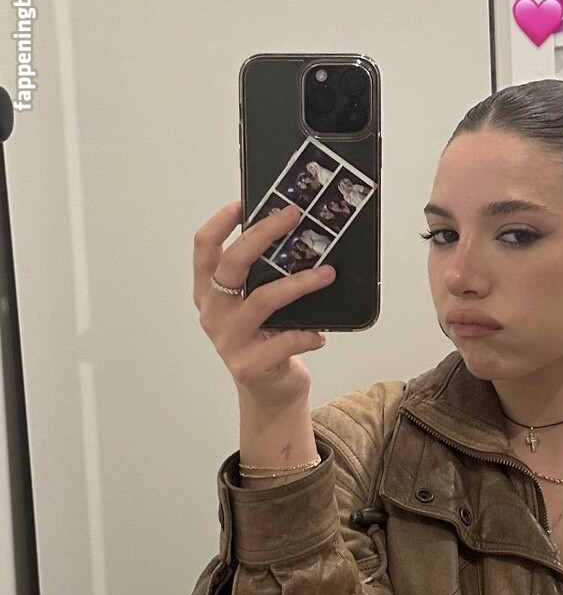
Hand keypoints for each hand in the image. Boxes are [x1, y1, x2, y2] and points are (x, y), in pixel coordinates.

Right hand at [193, 200, 336, 407]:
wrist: (270, 394)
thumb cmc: (266, 342)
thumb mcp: (257, 305)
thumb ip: (262, 278)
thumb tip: (295, 236)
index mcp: (208, 293)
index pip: (204, 247)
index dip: (222, 221)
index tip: (246, 201)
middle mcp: (213, 313)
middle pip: (232, 264)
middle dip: (263, 234)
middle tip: (293, 216)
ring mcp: (228, 340)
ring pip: (263, 299)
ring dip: (300, 283)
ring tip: (327, 274)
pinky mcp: (249, 364)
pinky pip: (285, 340)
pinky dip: (308, 335)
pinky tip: (320, 335)